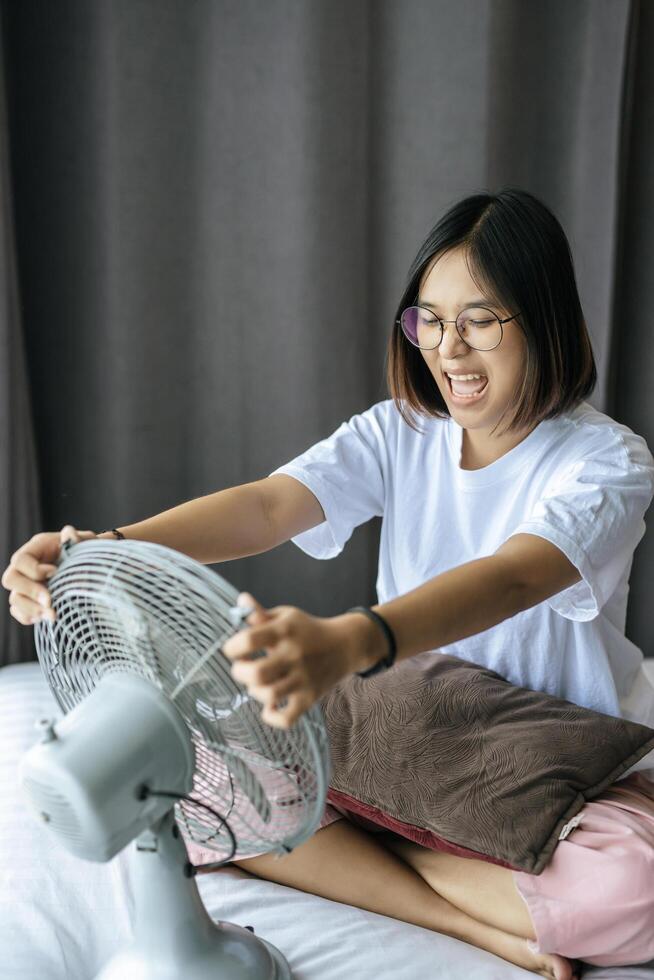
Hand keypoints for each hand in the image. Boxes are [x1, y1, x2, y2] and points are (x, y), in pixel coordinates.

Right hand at [2, 525, 98, 625]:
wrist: (94, 566)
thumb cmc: (88, 551)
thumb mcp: (86, 541)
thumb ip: (78, 538)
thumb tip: (68, 534)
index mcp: (36, 548)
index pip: (20, 560)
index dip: (34, 570)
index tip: (55, 573)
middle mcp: (27, 567)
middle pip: (10, 579)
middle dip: (29, 592)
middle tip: (49, 601)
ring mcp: (26, 584)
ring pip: (15, 599)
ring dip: (32, 609)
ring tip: (53, 614)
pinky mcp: (31, 600)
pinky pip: (19, 612)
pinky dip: (29, 617)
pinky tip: (45, 617)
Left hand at [222, 592, 361, 728]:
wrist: (345, 645)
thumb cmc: (308, 630)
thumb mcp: (286, 617)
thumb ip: (260, 614)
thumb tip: (241, 600)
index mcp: (284, 631)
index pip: (248, 640)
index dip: (232, 647)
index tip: (233, 649)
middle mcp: (294, 655)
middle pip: (256, 674)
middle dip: (239, 672)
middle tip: (243, 667)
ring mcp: (303, 678)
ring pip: (269, 695)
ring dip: (254, 691)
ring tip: (258, 683)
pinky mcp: (309, 698)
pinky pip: (286, 718)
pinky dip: (272, 716)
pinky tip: (270, 705)